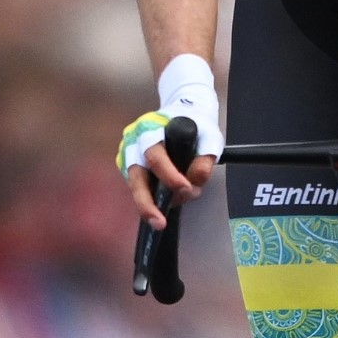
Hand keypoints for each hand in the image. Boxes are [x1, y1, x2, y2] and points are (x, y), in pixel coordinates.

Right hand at [120, 111, 215, 230]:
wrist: (183, 114)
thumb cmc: (195, 124)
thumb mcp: (209, 137)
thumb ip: (204, 159)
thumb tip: (195, 181)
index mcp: (150, 129)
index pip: (155, 157)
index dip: (169, 176)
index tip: (186, 188)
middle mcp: (133, 143)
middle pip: (136, 178)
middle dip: (147, 204)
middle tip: (159, 223)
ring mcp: (128, 156)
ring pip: (136, 187)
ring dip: (151, 205)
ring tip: (163, 218)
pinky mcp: (131, 169)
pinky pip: (141, 188)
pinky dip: (154, 198)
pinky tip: (166, 203)